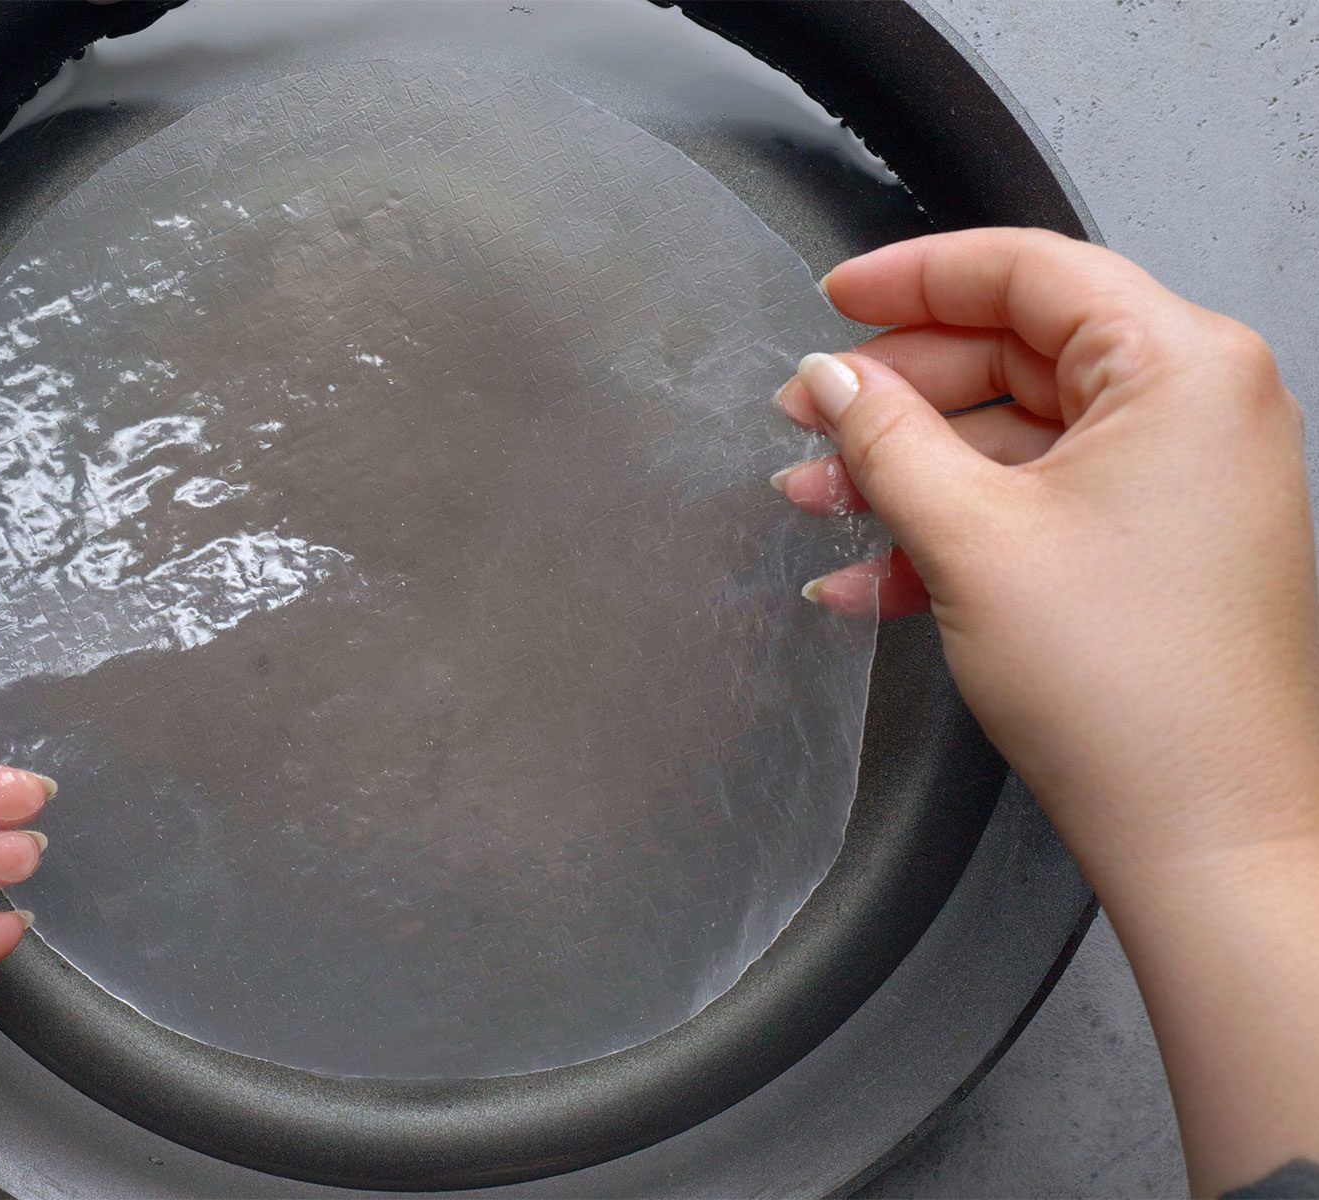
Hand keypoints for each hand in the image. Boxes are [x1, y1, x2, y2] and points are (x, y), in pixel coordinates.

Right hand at [774, 227, 1318, 1194]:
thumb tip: (832, 379)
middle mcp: (1199, 406)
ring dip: (911, 468)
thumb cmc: (1128, 688)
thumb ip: (887, 438)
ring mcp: (1185, 477)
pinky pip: (1042, 499)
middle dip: (898, 393)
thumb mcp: (969, 538)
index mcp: (1180, 367)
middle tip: (807, 418)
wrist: (1207, 834)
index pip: (1027, 271)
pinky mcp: (1162, 541)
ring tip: (816, 502)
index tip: (834, 299)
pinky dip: (957, 525)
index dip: (914, 277)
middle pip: (1017, 351)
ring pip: (1018, 432)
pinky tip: (869, 574)